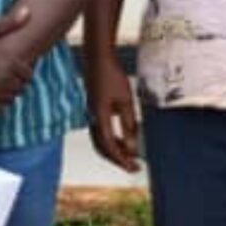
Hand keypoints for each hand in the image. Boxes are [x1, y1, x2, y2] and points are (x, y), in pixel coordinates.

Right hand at [0, 8, 33, 111]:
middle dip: (16, 83)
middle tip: (5, 78)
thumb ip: (11, 22)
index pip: (28, 74)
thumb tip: (29, 11)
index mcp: (9, 60)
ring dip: (7, 94)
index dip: (23, 72)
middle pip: (21, 88)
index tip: (14, 69)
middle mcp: (4, 76)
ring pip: (11, 98)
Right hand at [85, 47, 141, 172]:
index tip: (134, 167)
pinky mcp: (93, 109)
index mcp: (100, 116)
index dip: (122, 159)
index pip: (110, 146)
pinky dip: (111, 139)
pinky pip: (100, 131)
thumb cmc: (112, 76)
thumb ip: (129, 125)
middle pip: (101, 147)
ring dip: (114, 150)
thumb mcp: (126, 101)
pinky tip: (123, 138)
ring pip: (99, 140)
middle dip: (117, 159)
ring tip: (130, 155)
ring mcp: (91, 113)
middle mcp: (92, 117)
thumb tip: (132, 147)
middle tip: (133, 166)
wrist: (98, 58)